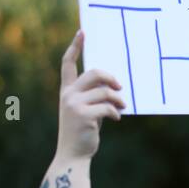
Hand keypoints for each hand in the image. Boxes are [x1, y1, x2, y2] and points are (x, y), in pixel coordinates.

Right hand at [56, 31, 125, 161]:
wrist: (73, 155)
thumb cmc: (83, 131)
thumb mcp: (85, 110)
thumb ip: (93, 95)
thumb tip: (114, 85)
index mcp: (66, 91)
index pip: (68, 64)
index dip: (75, 47)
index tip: (82, 33)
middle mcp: (68, 95)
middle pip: (94, 73)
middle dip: (110, 77)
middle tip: (120, 87)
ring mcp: (74, 105)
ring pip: (104, 91)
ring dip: (118, 100)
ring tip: (121, 107)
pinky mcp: (83, 115)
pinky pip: (107, 107)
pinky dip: (115, 113)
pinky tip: (116, 119)